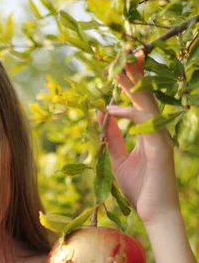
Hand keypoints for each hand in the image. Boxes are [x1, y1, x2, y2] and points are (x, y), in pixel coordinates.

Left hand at [96, 45, 180, 225]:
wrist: (155, 213)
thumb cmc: (139, 189)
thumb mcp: (118, 159)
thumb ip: (112, 137)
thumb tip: (101, 114)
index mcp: (148, 130)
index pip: (139, 99)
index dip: (129, 80)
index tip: (117, 63)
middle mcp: (157, 129)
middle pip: (145, 94)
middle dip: (135, 71)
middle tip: (125, 48)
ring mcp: (160, 136)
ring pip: (147, 103)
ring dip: (133, 83)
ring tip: (121, 64)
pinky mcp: (160, 147)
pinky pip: (145, 123)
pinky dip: (128, 114)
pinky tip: (111, 109)